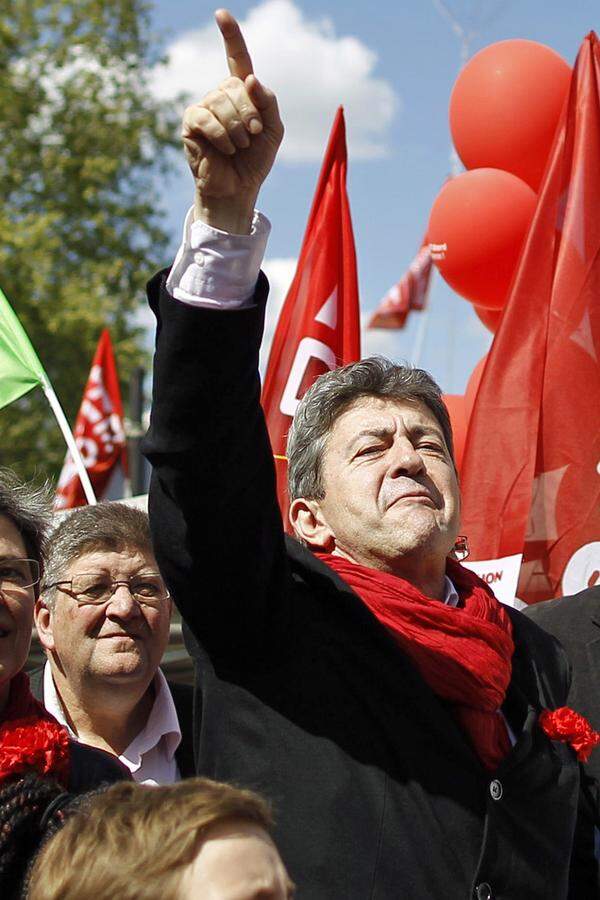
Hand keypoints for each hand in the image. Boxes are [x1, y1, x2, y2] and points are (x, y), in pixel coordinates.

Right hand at [182, 9, 283, 233]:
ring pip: (222, 102)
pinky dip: (222, 136)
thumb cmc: (255, 161)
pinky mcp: (191, 123)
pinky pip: (206, 118)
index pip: (237, 58)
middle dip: (250, 113)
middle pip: (237, 86)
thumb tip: (250, 78)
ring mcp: (204, 107)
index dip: (230, 36)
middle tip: (252, 137)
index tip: (221, 13)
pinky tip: (225, 149)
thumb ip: (268, 102)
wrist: (238, 189)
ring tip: (239, 147)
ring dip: (237, 129)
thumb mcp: (272, 130)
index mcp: (242, 92)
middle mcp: (221, 94)